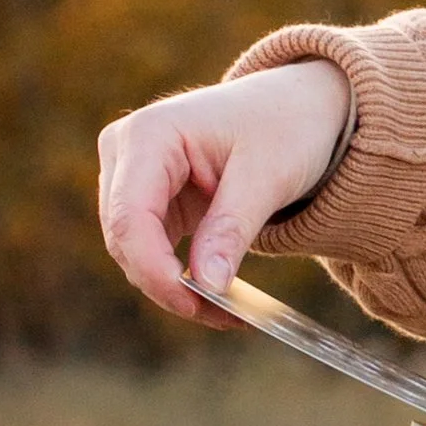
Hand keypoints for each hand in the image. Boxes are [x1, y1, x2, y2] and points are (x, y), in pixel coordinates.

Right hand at [98, 59, 353, 319]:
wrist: (299, 107)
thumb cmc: (287, 125)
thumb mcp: (268, 175)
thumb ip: (232, 228)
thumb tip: (207, 286)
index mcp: (149, 134)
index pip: (129, 216)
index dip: (153, 269)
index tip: (196, 303)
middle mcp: (127, 152)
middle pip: (126, 239)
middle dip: (169, 286)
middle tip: (228, 318)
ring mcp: (132, 176)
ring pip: (135, 252)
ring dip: (176, 288)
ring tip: (234, 312)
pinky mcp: (149, 200)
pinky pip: (152, 250)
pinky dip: (182, 278)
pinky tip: (222, 298)